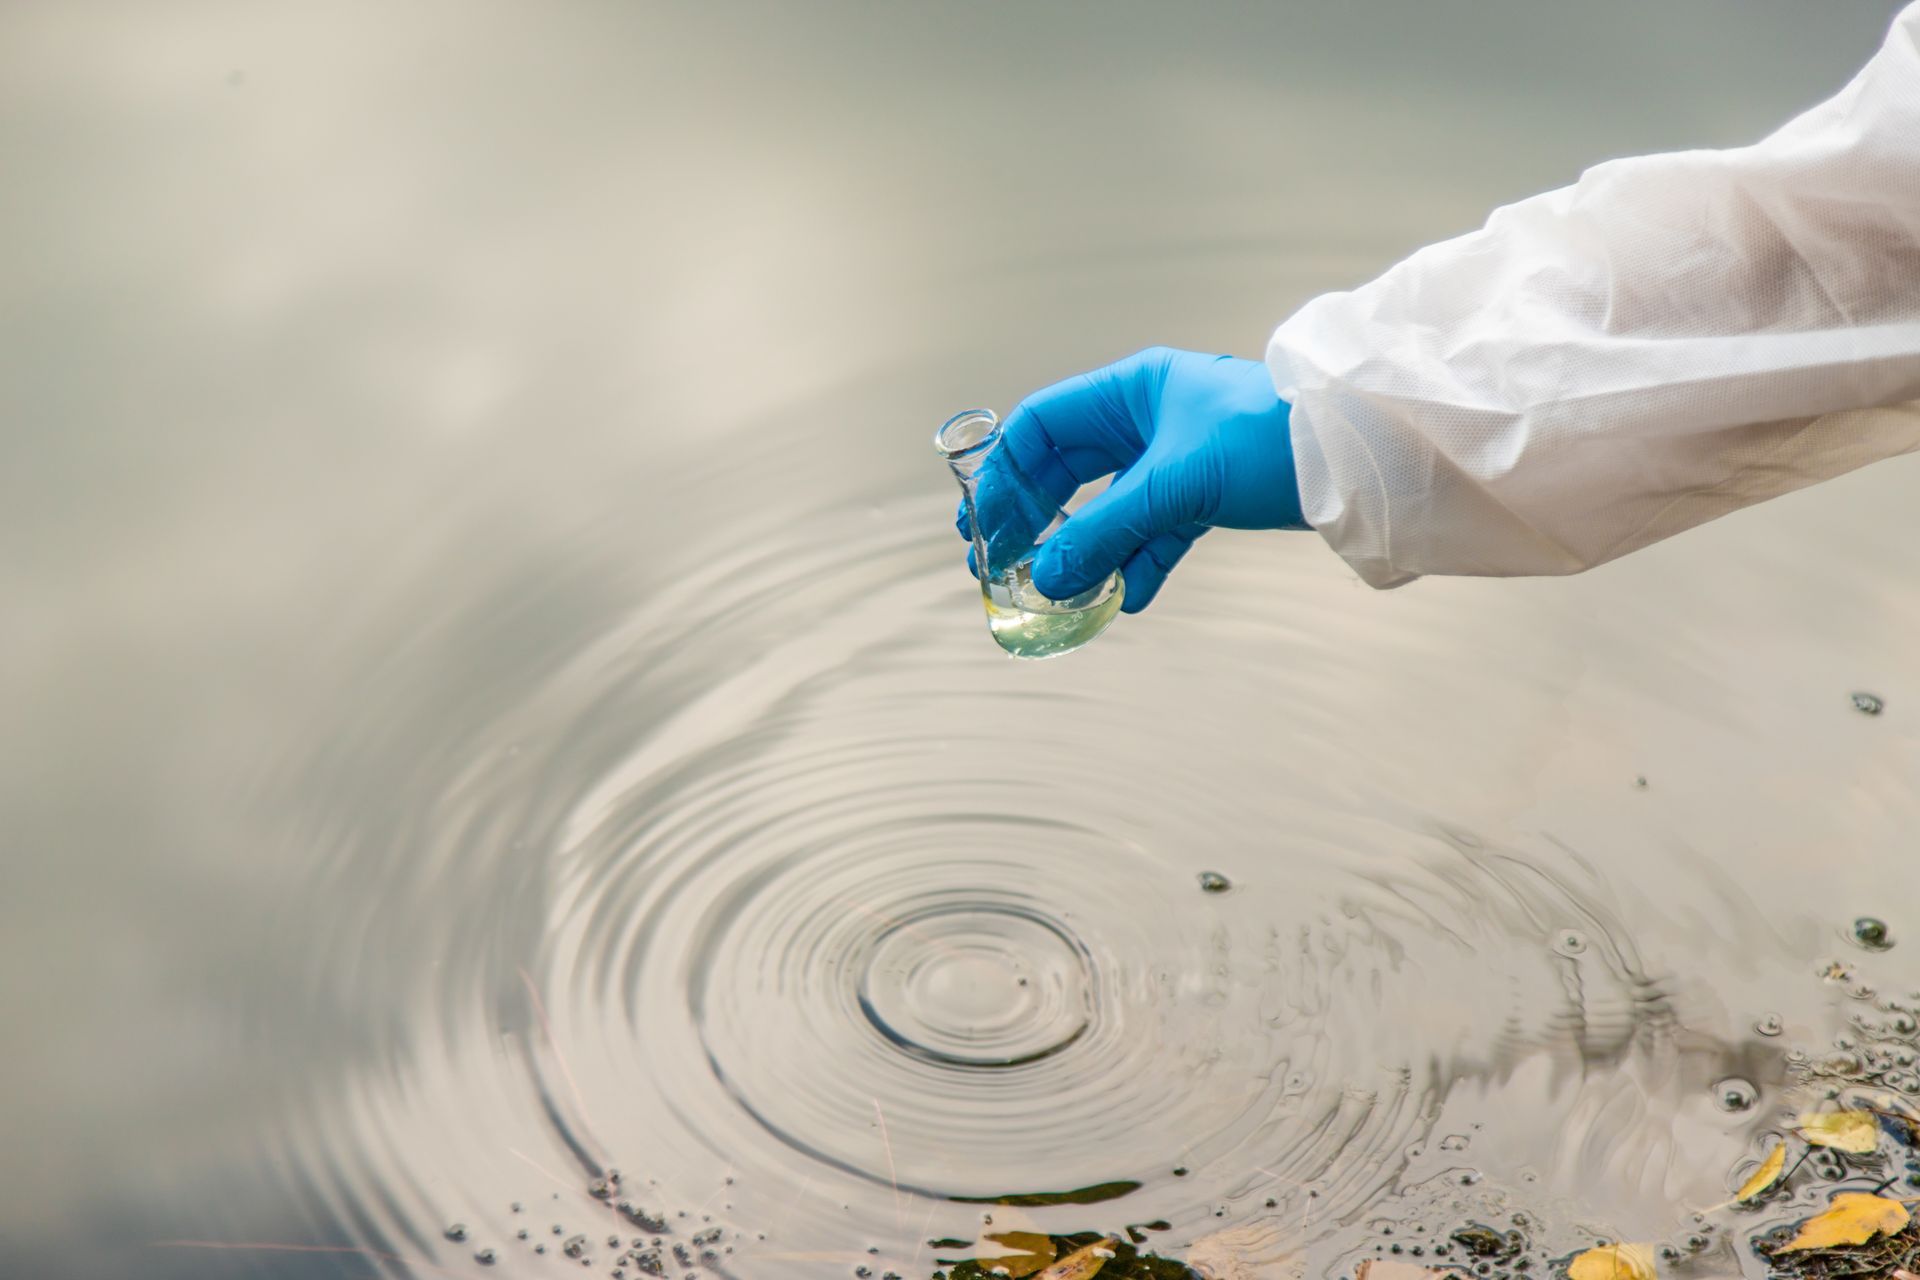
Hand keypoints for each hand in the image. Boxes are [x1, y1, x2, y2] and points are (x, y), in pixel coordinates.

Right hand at [957, 348, 1305, 611]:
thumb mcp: (1175, 483)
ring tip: (1061, 592)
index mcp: (1131, 389)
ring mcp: (1175, 457)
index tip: (985, 522)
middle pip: (1068, 470)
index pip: (1043, 426)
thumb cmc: (1268, 439)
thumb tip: (1047, 575)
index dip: (1007, 473)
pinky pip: (1154, 531)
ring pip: (1110, 507)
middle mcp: (1147, 418)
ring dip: (1086, 550)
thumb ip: (1105, 529)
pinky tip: (1126, 597)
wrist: (1355, 458)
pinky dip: (1138, 563)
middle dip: (1037, 519)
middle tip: (1004, 563)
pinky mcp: (1206, 494)